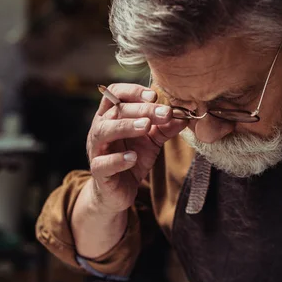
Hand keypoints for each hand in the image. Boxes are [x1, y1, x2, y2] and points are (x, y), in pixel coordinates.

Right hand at [87, 82, 186, 213]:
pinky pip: (103, 163)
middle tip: (164, 113)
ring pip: (104, 131)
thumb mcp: (151, 141)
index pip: (116, 94)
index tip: (154, 96)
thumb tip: (185, 116)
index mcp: (111, 116)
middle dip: (141, 109)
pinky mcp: (99, 171)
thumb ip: (165, 128)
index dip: (134, 91)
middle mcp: (100, 128)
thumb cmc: (132, 159)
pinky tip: (133, 157)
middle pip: (115, 111)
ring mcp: (97, 149)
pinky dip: (118, 159)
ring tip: (145, 126)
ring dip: (125, 126)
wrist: (119, 191)